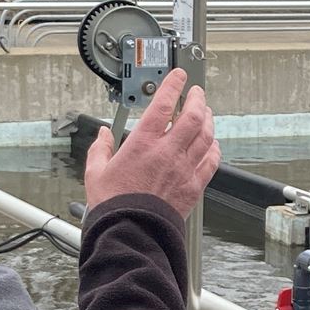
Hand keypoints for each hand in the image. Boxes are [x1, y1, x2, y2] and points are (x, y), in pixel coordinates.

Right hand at [83, 68, 218, 219]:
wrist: (130, 233)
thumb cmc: (113, 206)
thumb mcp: (96, 173)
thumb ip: (99, 149)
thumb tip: (101, 134)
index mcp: (142, 144)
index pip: (164, 104)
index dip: (174, 85)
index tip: (178, 77)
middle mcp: (167, 153)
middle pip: (193, 116)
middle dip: (197, 99)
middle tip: (196, 92)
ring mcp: (183, 169)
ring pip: (205, 135)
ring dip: (208, 120)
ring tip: (206, 113)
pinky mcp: (193, 186)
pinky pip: (211, 161)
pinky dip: (214, 148)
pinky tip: (212, 144)